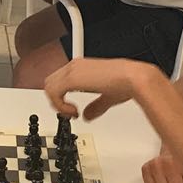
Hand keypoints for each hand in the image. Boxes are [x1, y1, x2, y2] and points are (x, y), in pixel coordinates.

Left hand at [43, 57, 161, 121]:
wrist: (134, 78)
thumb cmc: (127, 83)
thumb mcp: (108, 96)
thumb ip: (96, 105)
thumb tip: (88, 115)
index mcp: (81, 67)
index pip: (59, 80)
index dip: (60, 97)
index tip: (71, 110)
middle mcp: (75, 66)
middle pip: (50, 83)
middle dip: (56, 101)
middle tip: (69, 112)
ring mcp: (73, 70)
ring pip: (48, 87)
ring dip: (57, 104)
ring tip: (72, 113)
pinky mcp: (72, 78)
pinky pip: (53, 93)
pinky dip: (60, 106)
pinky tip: (74, 112)